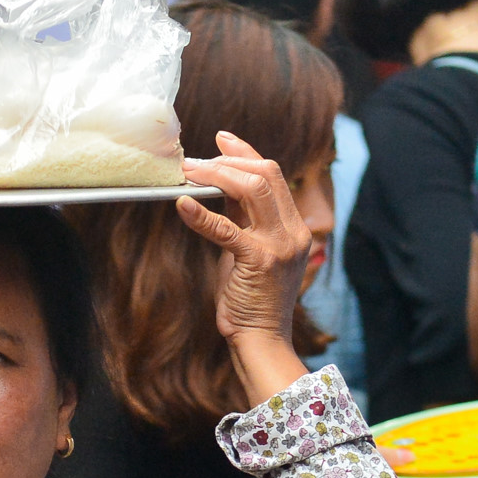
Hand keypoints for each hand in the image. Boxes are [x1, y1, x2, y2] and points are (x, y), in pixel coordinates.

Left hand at [176, 132, 313, 344]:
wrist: (262, 338)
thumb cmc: (252, 296)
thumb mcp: (251, 250)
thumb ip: (243, 219)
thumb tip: (219, 185)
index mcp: (295, 227)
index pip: (274, 175)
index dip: (246, 152)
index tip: (221, 139)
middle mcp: (294, 232)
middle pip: (266, 174)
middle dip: (227, 160)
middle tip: (193, 161)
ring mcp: (280, 246)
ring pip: (253, 189)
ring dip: (216, 176)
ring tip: (188, 174)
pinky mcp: (259, 262)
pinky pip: (227, 228)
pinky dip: (201, 214)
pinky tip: (183, 205)